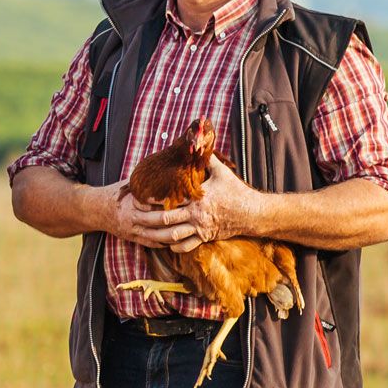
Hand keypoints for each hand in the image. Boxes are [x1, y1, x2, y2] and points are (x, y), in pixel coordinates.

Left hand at [117, 156, 258, 251]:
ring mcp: (200, 228)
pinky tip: (164, 243)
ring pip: (172, 236)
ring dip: (156, 236)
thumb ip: (208, 159)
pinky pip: (185, 246)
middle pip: (165, 220)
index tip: (139, 199)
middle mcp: (196, 215)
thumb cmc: (236, 191)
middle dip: (147, 220)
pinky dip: (173, 246)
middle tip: (134, 218)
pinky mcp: (205, 238)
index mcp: (197, 198)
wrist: (253, 213)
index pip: (170, 199)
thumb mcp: (222, 172)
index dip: (153, 200)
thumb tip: (199, 141)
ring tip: (143, 233)